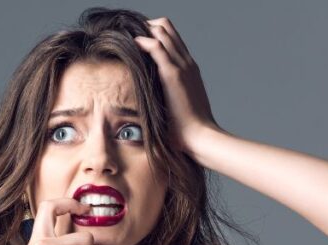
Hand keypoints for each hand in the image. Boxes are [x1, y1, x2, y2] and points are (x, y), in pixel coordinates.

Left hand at [134, 17, 219, 154]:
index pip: (172, 38)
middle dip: (147, 27)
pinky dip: (143, 42)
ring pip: (163, 32)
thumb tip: (152, 103)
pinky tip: (132, 43)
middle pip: (167, 28)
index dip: (154, 33)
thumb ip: (167, 97)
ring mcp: (182, 66)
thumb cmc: (187, 128)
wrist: (199, 135)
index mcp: (189, 68)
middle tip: (130, 36)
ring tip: (128, 37)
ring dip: (144, 30)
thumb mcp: (177, 105)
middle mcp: (187, 62)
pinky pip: (157, 47)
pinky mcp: (173, 74)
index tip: (138, 40)